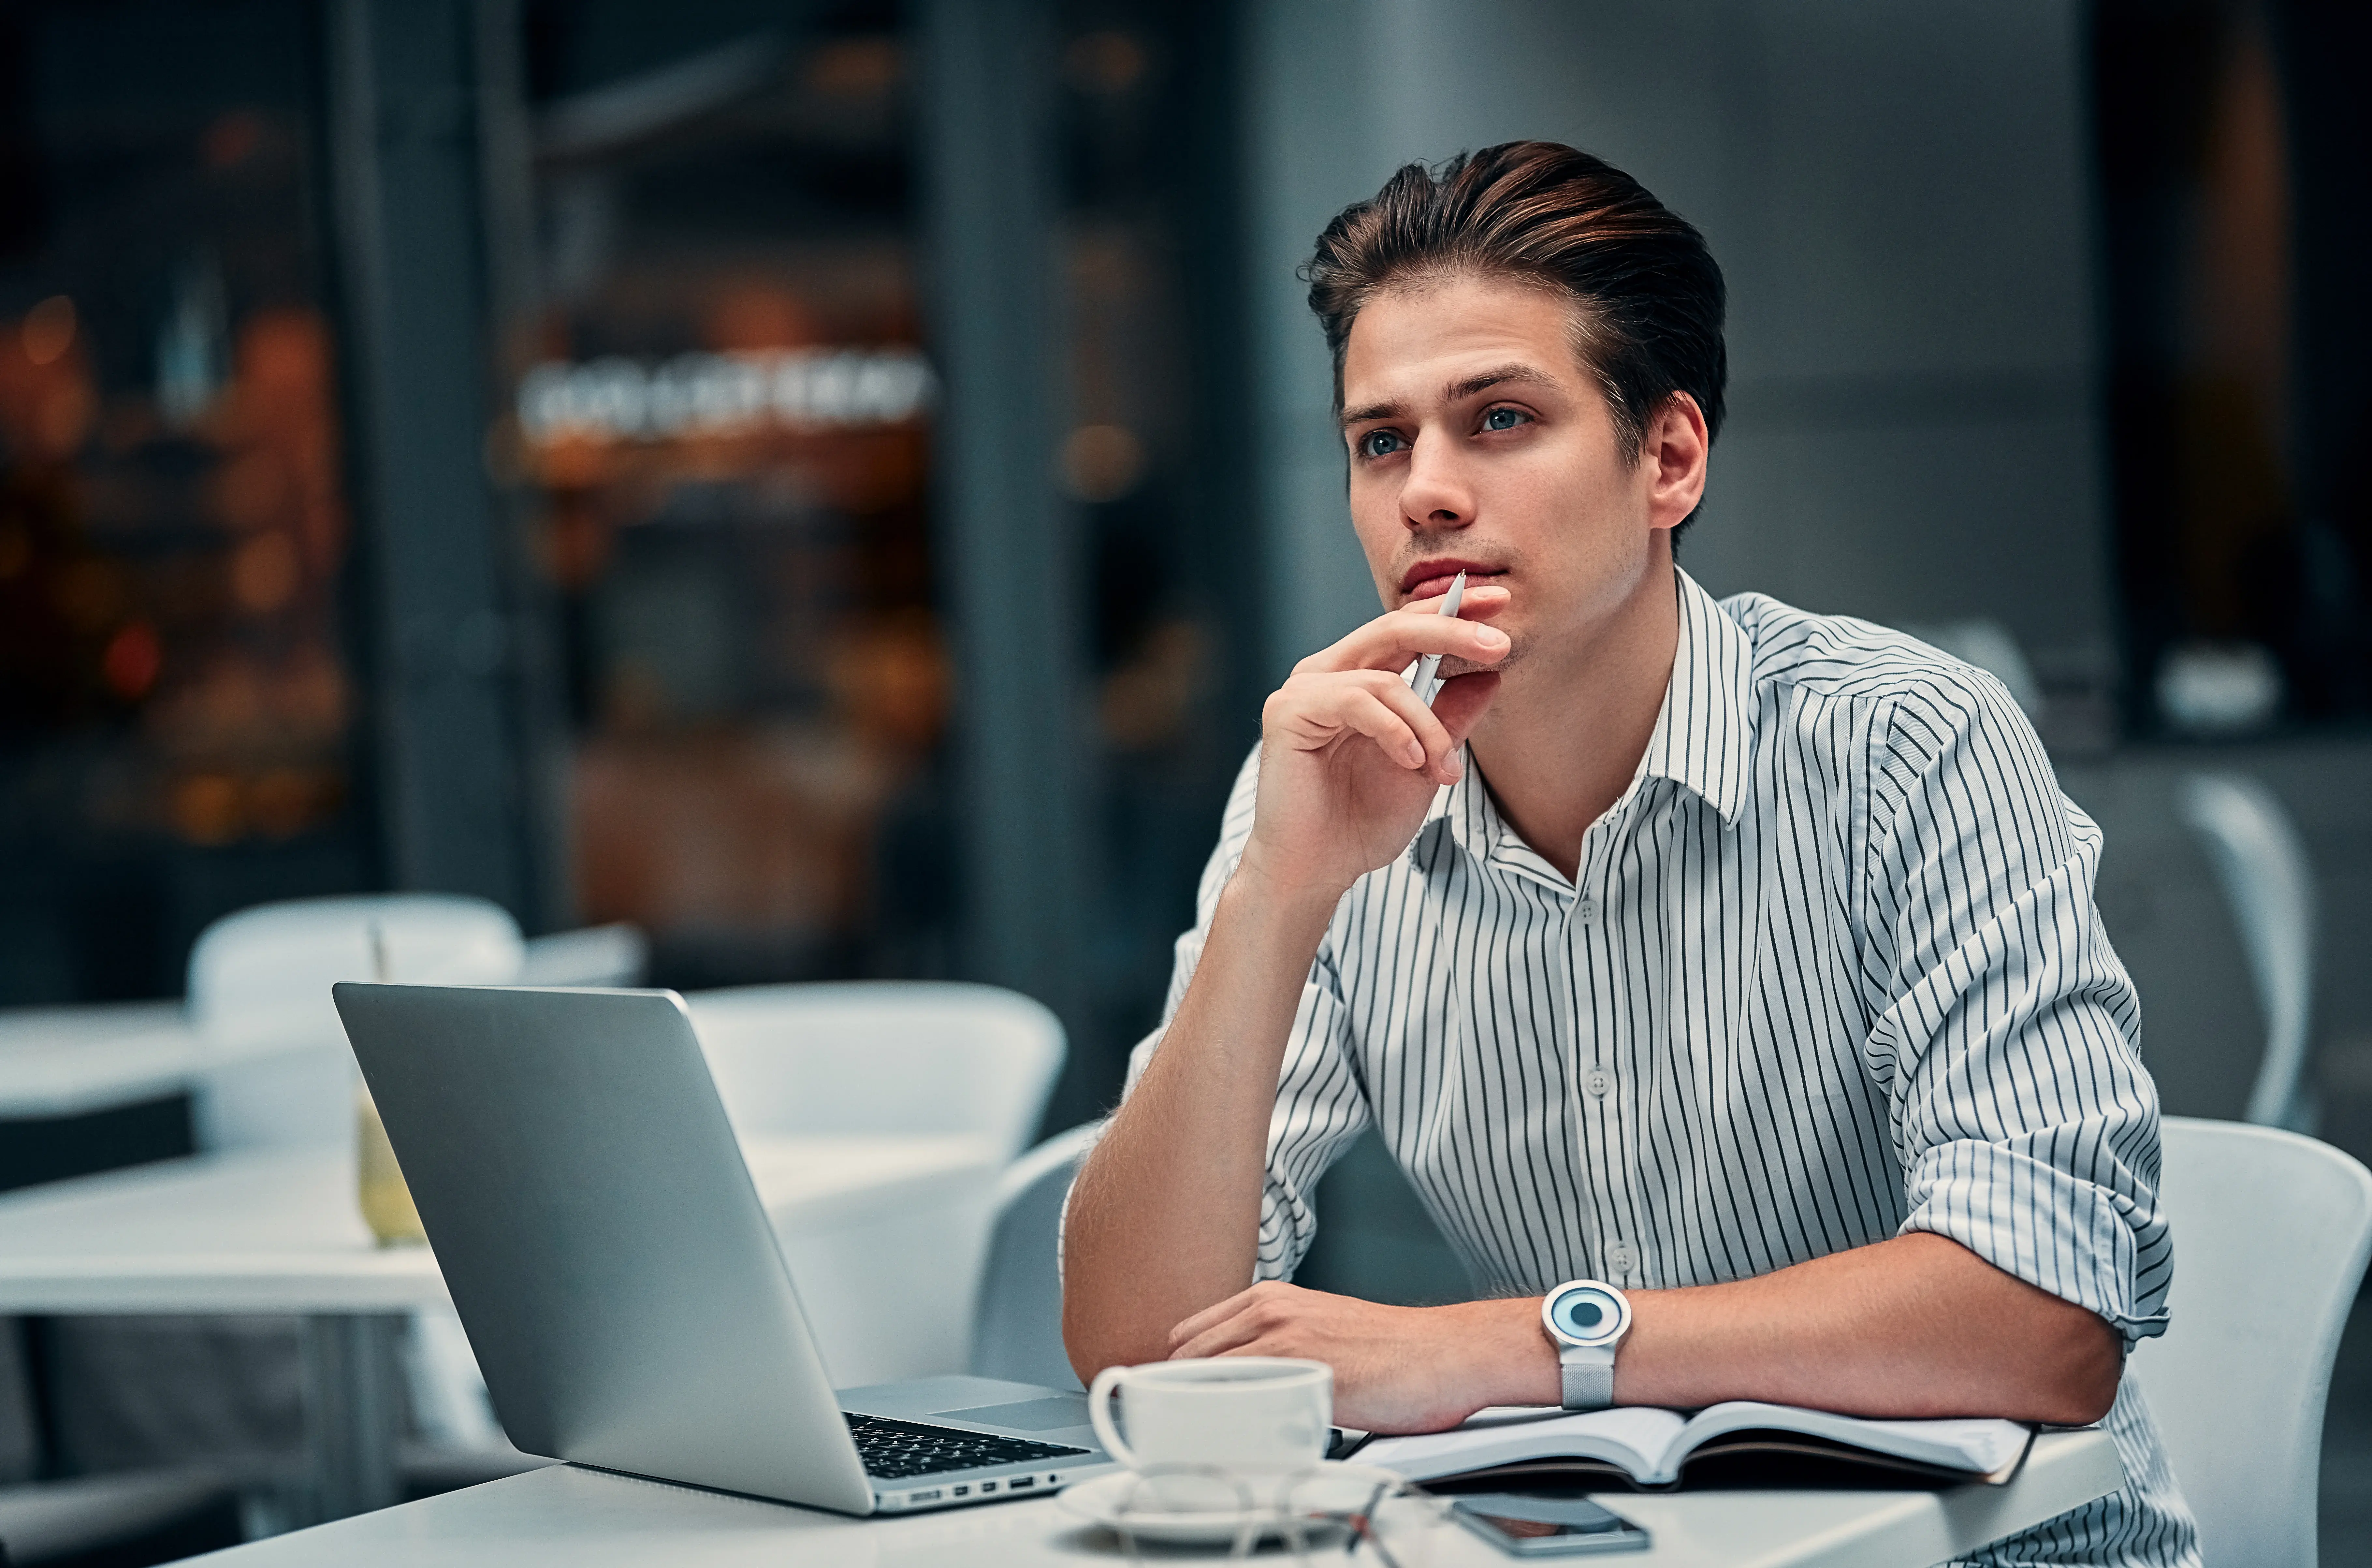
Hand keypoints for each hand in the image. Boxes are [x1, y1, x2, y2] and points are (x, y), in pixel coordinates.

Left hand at [1164, 1281, 1546, 1433]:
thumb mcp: (1322, 1333)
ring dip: (1189, 1409)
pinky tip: (1224, 1441)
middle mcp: (1268, 1310)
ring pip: (1201, 1373)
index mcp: (1270, 1299)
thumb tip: (1244, 1386)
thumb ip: (1278, 1348)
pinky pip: (1235, 1395)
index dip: (1173, 1372)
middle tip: (1175, 1431)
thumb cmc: (1395, 1352)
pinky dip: (1218, 1419)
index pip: (1190, 1334)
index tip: (1168, 1401)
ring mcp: (1281, 1337)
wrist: (1445, 1354)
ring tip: (1193, 1441)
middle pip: (1185, 1355)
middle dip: (1172, 1393)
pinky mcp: (1300, 1369)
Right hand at [1244, 589, 1510, 899]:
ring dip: (1427, 723)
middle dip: (1452, 632)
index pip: (1406, 629)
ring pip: (1383, 677)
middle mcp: (1325, 674)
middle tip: (1500, 644)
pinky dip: (1394, 731)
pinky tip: (1410, 762)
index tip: (1501, 603)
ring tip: (1441, 767)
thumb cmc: (1361, 821)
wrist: (1315, 872)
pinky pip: (1356, 701)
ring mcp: (1302, 690)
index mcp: (1355, 678)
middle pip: (1393, 628)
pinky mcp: (1286, 712)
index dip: (1452, 611)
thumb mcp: (1425, 764)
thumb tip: (1491, 676)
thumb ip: (1450, 719)